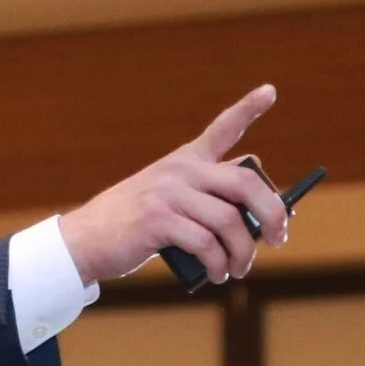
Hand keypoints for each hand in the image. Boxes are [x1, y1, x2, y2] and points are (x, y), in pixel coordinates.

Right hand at [57, 86, 287, 286]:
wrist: (85, 240)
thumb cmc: (132, 226)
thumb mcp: (166, 199)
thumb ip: (204, 197)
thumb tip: (254, 216)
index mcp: (185, 161)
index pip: (222, 128)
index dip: (248, 108)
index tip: (269, 91)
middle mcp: (180, 171)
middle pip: (245, 184)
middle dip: (272, 214)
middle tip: (279, 238)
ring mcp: (168, 194)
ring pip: (229, 222)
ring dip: (241, 253)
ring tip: (237, 269)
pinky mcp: (158, 221)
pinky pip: (206, 244)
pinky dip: (217, 264)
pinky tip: (216, 274)